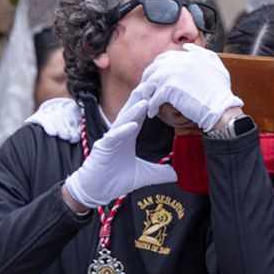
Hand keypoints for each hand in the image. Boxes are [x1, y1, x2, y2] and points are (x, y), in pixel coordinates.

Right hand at [62, 92, 176, 208]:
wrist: (95, 191)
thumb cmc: (115, 180)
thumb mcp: (144, 176)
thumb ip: (160, 173)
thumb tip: (177, 174)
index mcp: (128, 135)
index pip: (140, 115)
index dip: (150, 103)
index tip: (161, 91)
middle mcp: (119, 133)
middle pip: (132, 111)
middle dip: (143, 97)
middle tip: (155, 82)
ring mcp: (110, 140)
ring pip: (123, 120)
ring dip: (134, 109)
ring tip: (145, 97)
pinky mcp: (103, 149)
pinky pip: (114, 137)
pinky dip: (124, 130)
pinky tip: (133, 124)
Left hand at [140, 44, 242, 133]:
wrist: (221, 108)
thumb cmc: (220, 90)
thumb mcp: (215, 64)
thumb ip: (200, 52)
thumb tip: (187, 47)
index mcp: (188, 55)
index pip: (165, 58)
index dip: (159, 68)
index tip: (158, 78)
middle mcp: (179, 61)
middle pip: (154, 68)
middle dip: (149, 79)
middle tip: (148, 90)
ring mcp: (172, 74)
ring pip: (151, 82)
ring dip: (148, 92)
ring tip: (149, 101)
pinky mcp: (168, 89)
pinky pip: (153, 96)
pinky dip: (151, 105)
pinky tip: (153, 111)